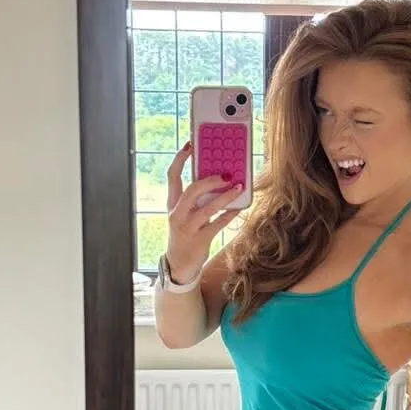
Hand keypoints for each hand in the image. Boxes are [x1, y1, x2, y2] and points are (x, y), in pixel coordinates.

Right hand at [164, 141, 241, 282]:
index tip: (190, 145)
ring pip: (207, 208)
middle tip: (226, 174)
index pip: (172, 176)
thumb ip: (195, 199)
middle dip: (209, 180)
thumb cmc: (185, 234)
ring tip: (238, 187)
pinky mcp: (200, 240)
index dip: (180, 160)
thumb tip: (217, 180)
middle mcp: (177, 214)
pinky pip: (218, 224)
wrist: (178, 264)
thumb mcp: (184, 215)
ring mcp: (188, 228)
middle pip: (191, 191)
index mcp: (172, 204)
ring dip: (225, 197)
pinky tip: (239, 208)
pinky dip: (229, 215)